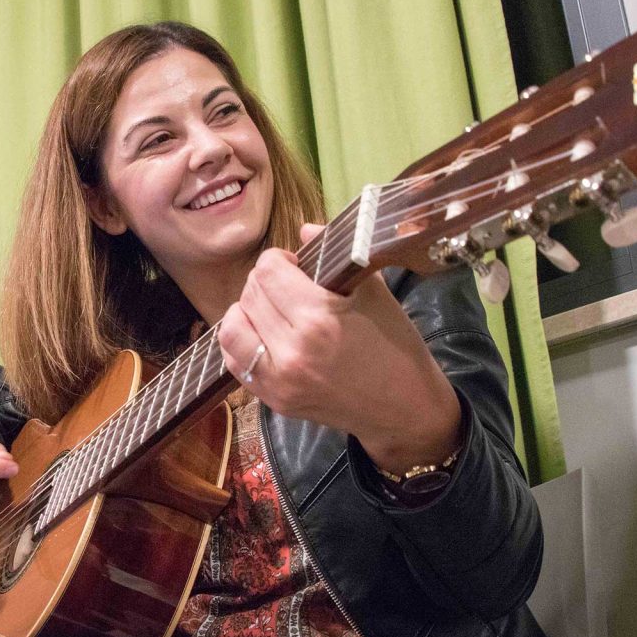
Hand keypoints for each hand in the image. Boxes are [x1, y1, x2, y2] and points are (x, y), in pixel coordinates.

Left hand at [218, 224, 461, 473]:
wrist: (404, 407)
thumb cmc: (395, 344)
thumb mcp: (373, 291)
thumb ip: (333, 255)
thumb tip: (302, 230)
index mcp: (318, 318)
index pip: (268, 270)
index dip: (279, 259)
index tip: (296, 265)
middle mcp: (292, 350)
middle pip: (250, 294)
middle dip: (265, 281)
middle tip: (287, 286)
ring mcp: (279, 380)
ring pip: (232, 327)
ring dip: (246, 310)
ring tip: (270, 309)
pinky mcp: (274, 400)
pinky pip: (234, 361)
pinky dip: (242, 341)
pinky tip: (263, 334)